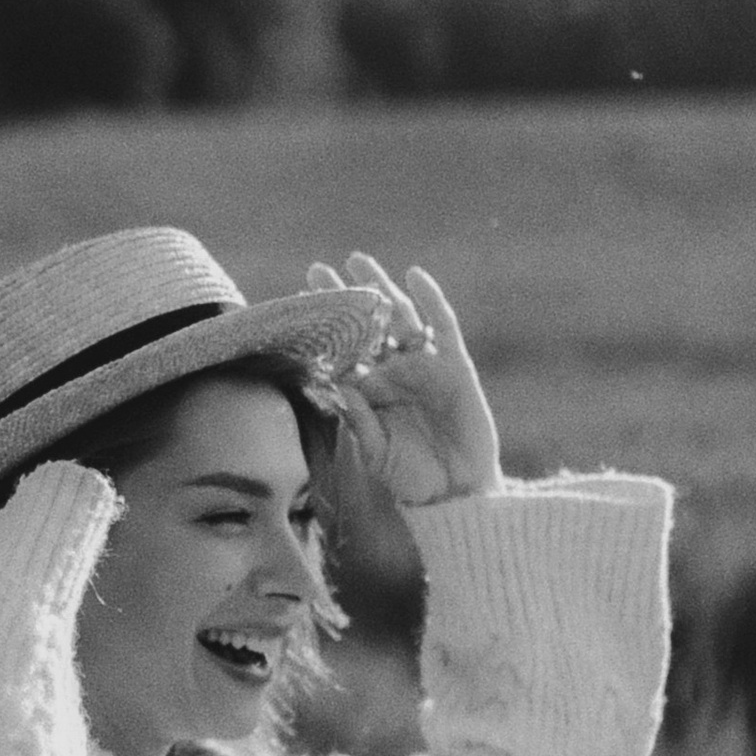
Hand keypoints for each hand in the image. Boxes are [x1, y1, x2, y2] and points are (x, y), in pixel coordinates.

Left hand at [307, 253, 503, 507]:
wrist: (456, 495)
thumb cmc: (410, 479)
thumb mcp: (375, 451)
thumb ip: (358, 419)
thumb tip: (337, 383)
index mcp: (370, 391)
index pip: (343, 352)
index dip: (324, 330)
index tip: (299, 306)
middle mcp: (394, 373)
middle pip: (367, 327)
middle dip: (345, 299)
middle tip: (317, 270)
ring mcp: (425, 366)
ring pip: (400, 318)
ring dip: (381, 288)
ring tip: (358, 261)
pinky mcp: (455, 366)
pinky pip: (443, 326)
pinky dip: (431, 300)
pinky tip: (414, 276)